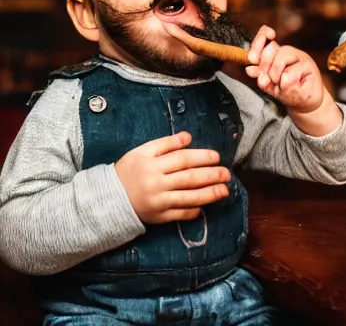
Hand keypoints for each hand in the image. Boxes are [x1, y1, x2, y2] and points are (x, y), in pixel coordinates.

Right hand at [114, 131, 230, 223]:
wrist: (109, 197)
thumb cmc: (129, 171)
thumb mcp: (142, 152)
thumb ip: (166, 144)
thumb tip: (188, 137)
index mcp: (151, 165)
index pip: (182, 160)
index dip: (202, 157)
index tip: (217, 157)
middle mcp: (155, 184)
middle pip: (189, 179)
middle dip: (211, 176)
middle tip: (227, 174)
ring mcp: (158, 202)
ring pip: (189, 198)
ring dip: (210, 194)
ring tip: (224, 190)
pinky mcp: (159, 217)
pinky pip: (181, 214)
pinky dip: (194, 210)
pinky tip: (205, 205)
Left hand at [245, 25, 324, 113]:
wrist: (307, 102)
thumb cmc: (289, 92)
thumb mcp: (270, 87)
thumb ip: (260, 77)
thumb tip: (249, 70)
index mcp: (275, 54)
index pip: (264, 38)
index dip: (258, 41)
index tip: (252, 57)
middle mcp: (286, 52)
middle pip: (270, 48)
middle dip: (264, 64)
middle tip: (266, 79)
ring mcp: (298, 56)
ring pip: (281, 57)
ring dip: (276, 74)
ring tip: (280, 84)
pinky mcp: (308, 64)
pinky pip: (291, 71)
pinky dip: (288, 82)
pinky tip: (292, 86)